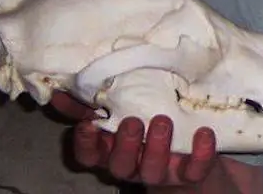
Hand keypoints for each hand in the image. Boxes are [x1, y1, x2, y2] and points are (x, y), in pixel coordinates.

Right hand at [50, 92, 219, 185]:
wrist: (190, 156)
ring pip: (154, 169)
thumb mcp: (119, 116)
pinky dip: (201, 153)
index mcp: (112, 152)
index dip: (85, 145)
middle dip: (125, 145)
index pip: (89, 157)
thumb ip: (88, 105)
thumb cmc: (146, 130)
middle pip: (121, 165)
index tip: (87, 125)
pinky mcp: (190, 173)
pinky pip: (195, 169)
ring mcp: (162, 172)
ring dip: (158, 146)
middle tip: (133, 121)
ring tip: (163, 120)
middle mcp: (134, 165)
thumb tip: (59, 90)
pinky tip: (204, 132)